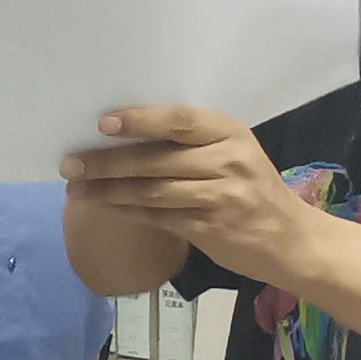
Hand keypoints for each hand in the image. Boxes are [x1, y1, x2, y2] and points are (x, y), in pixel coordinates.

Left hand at [61, 106, 321, 288]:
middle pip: (157, 159)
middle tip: (70, 162)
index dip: (140, 120)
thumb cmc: (252, 189)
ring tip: (76, 187)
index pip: (180, 120)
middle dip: (108, 162)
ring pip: (152, 190)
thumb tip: (123, 134)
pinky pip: (158, 217)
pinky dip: (126, 211)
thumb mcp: (234, 153)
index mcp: (231, 134)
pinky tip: (103, 206)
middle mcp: (228, 162)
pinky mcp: (210, 228)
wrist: (290, 239)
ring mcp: (220, 197)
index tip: (102, 124)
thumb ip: (191, 143)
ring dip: (108, 190)